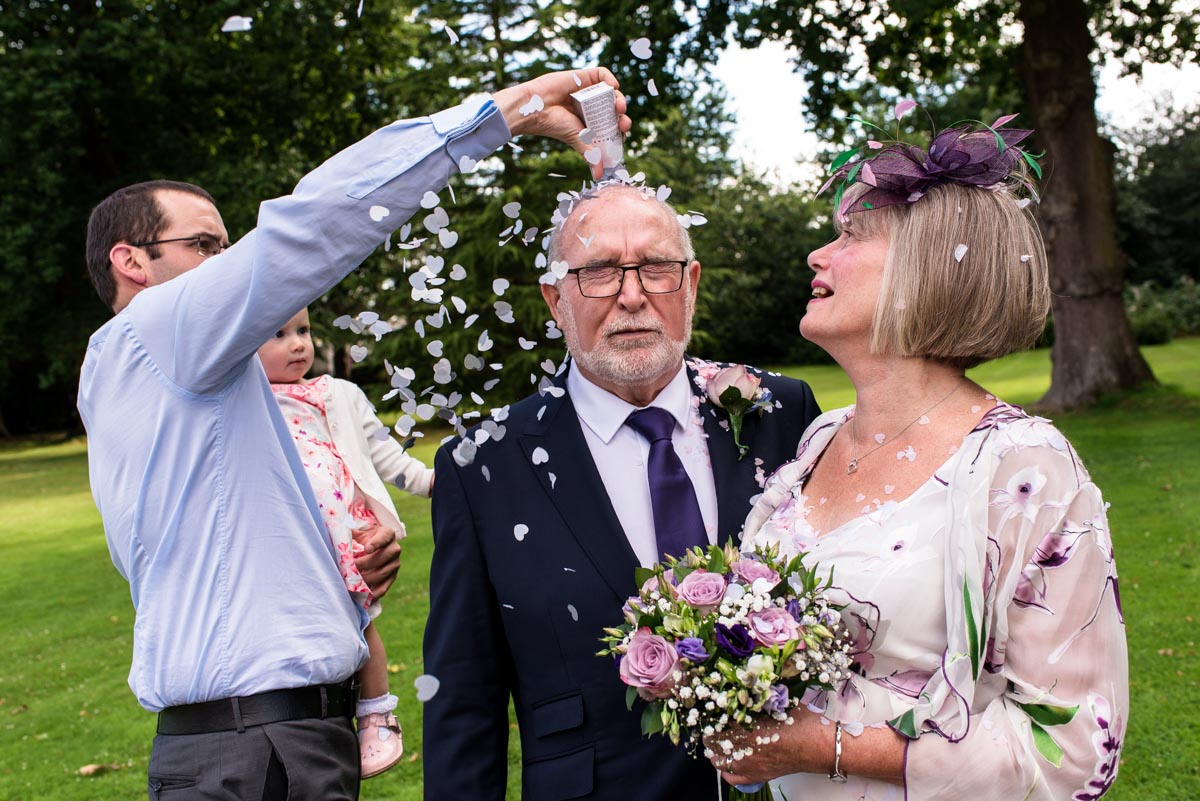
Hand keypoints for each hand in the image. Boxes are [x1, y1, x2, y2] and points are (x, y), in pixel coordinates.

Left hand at [353, 524, 401, 599]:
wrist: (373, 548)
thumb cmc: (362, 539)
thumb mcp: (358, 532)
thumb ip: (350, 533)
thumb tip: (337, 538)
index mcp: (387, 534)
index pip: (384, 537)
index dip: (376, 543)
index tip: (366, 549)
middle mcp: (394, 549)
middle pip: (381, 558)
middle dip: (364, 564)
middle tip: (349, 569)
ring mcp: (395, 564)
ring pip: (381, 574)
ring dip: (366, 579)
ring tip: (352, 581)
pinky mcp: (392, 578)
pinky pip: (384, 587)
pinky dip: (373, 593)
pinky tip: (362, 595)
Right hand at [492, 67, 630, 179]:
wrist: (536, 109)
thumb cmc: (554, 125)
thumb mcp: (577, 141)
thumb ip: (591, 156)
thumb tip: (599, 176)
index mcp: (591, 122)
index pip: (612, 125)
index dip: (620, 129)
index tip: (623, 134)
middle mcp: (591, 107)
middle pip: (614, 110)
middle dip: (622, 117)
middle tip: (623, 123)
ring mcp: (588, 91)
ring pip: (611, 93)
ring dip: (620, 99)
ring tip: (619, 106)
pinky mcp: (583, 77)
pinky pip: (602, 74)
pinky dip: (610, 78)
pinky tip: (613, 86)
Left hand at [706, 710, 905, 785]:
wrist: (821, 746)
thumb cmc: (804, 722)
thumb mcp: (781, 698)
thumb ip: (760, 690)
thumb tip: (745, 674)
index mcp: (749, 728)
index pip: (715, 720)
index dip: (710, 711)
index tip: (709, 702)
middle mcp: (746, 750)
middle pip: (712, 739)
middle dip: (710, 726)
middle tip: (712, 716)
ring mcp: (750, 766)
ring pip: (717, 758)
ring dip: (714, 746)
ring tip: (718, 734)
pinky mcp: (757, 776)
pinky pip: (730, 776)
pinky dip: (724, 767)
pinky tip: (727, 756)